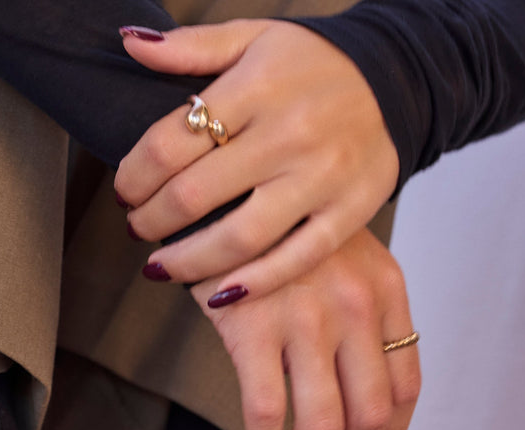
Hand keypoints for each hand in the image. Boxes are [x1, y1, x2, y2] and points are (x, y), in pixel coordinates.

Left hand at [115, 21, 399, 303]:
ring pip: (239, 238)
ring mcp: (322, 177)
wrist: (399, 77)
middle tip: (137, 227)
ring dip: (187, 262)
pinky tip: (216, 296)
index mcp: (258, 86)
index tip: (125, 190)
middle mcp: (290, 133)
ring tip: (160, 267)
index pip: (171, 142)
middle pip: (195, 195)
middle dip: (151, 219)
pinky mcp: (349, 212)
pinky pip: (294, 260)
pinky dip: (252, 285)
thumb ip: (191, 47)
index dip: (134, 175)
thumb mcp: (253, 38)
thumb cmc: (313, 65)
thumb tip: (131, 45)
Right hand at [193, 228, 420, 429]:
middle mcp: (356, 308)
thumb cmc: (279, 230)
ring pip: (322, 424)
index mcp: (386, 292)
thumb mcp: (342, 259)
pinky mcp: (252, 327)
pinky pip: (268, 411)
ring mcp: (306, 318)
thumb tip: (352, 393)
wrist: (227, 183)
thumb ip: (360, 316)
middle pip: (369, 416)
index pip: (405, 388)